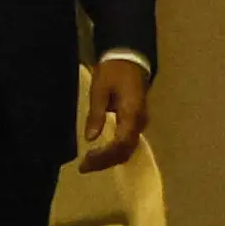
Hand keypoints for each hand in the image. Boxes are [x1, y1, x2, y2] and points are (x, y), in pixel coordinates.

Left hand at [78, 58, 148, 173]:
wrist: (130, 58)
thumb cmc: (113, 71)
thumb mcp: (100, 90)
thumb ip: (96, 114)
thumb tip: (91, 138)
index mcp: (131, 114)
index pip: (120, 143)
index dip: (104, 156)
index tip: (86, 161)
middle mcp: (139, 122)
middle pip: (125, 151)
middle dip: (105, 162)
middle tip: (84, 167)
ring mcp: (140, 122)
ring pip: (128, 149)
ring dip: (110, 159)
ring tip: (89, 164)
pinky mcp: (136, 121)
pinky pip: (127, 142)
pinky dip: (114, 151)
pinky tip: (101, 154)